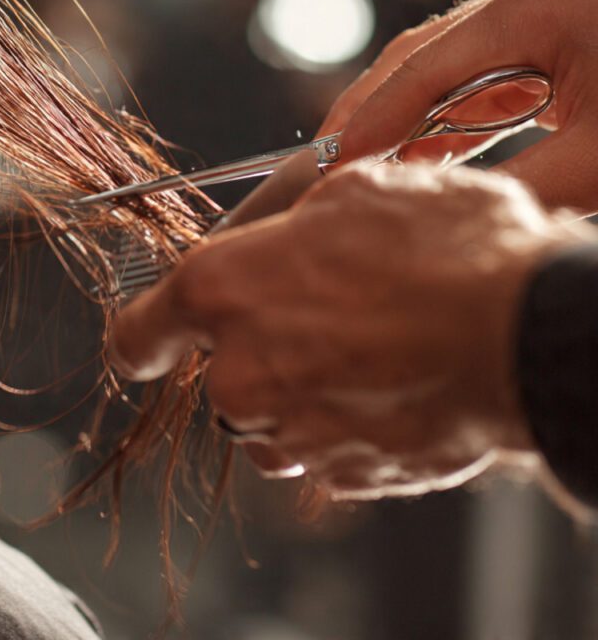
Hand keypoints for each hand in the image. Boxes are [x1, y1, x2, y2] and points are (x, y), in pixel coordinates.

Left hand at [110, 163, 595, 498]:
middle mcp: (238, 372)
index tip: (152, 339)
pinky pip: (320, 447)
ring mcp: (290, 432)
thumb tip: (285, 231)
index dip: (144, 337)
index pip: (136, 336)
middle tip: (319, 315)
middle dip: (254, 349)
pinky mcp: (343, 475)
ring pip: (267, 415)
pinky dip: (341, 422)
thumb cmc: (446, 250)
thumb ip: (289, 223)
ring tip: (366, 346)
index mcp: (219, 291)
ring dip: (299, 388)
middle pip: (217, 374)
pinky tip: (388, 381)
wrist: (530, 334)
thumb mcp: (353, 192)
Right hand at [319, 0, 597, 213]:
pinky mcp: (548, 45)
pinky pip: (477, 83)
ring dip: (403, 120)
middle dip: (368, 113)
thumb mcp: (596, 158)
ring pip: (441, 71)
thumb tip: (441, 220)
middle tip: (327, 163)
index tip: (333, 167)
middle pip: (416, 60)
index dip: (371, 123)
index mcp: (530, 12)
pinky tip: (420, 157)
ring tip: (362, 165)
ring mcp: (534, 21)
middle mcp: (522, 5)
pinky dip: (444, 122)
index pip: (422, 72)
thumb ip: (516, 188)